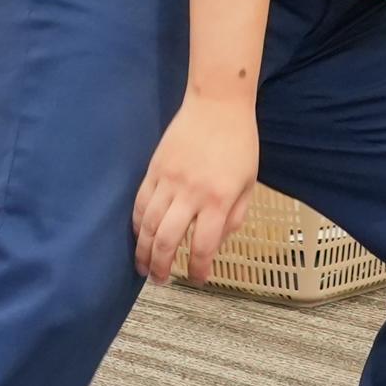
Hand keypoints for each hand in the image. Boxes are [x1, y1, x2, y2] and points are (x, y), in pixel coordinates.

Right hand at [134, 91, 258, 284]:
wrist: (217, 104)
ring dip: (143, 250)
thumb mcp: (249, 184)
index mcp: (218, 199)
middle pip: (166, 240)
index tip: (197, 279)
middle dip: (161, 266)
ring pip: (147, 224)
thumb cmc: (240, 143)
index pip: (202, 246)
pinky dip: (136, 224)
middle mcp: (190, 194)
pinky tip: (138, 236)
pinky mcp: (154, 169)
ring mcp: (168, 181)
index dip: (197, 269)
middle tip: (160, 281)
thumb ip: (234, 216)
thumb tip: (215, 243)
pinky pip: (139, 203)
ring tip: (144, 267)